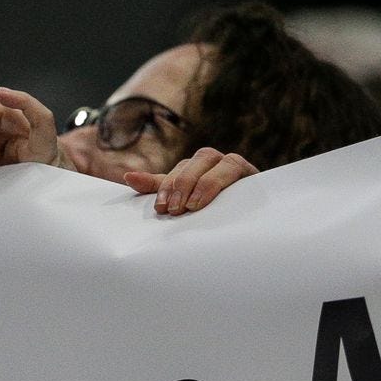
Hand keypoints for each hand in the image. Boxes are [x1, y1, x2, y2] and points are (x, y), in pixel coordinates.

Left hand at [122, 148, 258, 214]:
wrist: (251, 219)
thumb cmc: (212, 207)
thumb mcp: (183, 197)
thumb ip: (158, 186)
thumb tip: (127, 177)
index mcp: (198, 166)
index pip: (180, 171)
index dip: (167, 186)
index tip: (161, 208)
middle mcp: (216, 161)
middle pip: (198, 161)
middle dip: (183, 184)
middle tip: (175, 209)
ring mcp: (235, 165)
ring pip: (220, 163)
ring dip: (205, 183)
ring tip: (193, 206)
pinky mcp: (253, 174)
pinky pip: (238, 171)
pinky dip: (226, 181)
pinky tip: (221, 195)